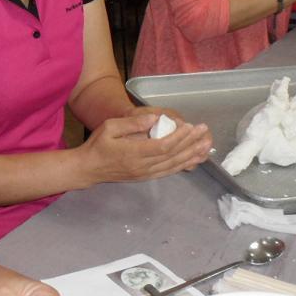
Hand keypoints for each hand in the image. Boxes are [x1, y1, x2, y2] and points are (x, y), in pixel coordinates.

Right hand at [78, 112, 211, 184]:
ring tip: (206, 146)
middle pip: (172, 156)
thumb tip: (155, 119)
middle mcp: (142, 166)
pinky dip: (184, 165)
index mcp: (133, 153)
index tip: (191, 126)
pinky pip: (169, 171)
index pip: (163, 146)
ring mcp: (145, 174)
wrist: (89, 168)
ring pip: (173, 165)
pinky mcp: (146, 177)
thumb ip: (132, 123)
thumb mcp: (109, 127)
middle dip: (191, 144)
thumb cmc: (98, 145)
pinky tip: (194, 160)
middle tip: (205, 132)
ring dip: (191, 155)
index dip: (179, 137)